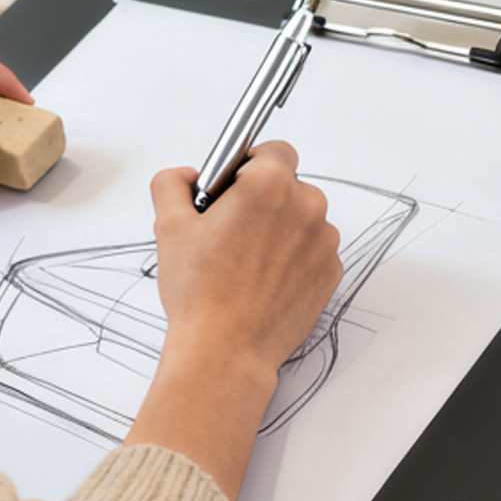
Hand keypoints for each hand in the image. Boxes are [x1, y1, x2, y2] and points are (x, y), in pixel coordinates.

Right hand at [126, 141, 342, 500]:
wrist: (226, 350)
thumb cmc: (201, 291)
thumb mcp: (169, 226)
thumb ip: (171, 184)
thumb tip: (183, 176)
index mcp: (269, 184)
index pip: (274, 150)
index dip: (251, 164)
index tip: (234, 186)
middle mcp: (307, 206)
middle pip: (289, 186)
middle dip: (263, 200)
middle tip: (231, 230)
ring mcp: (324, 241)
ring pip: (303, 220)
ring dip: (281, 230)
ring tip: (245, 262)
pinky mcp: (331, 273)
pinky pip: (313, 252)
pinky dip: (293, 259)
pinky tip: (263, 281)